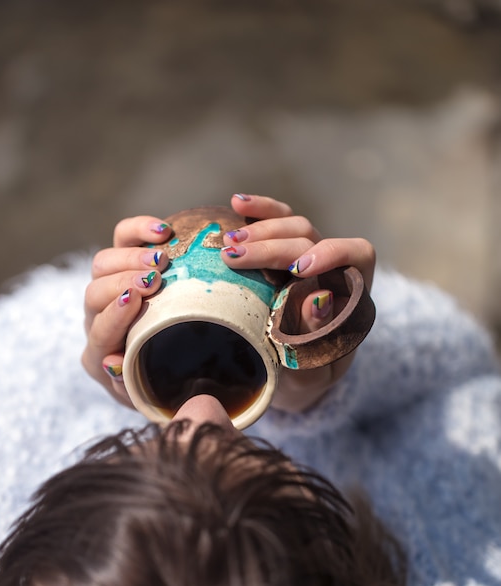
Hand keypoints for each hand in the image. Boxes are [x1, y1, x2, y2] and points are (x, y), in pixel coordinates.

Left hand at [82, 217, 172, 407]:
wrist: (163, 366)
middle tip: (155, 277)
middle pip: (94, 292)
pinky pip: (121, 239)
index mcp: (99, 355)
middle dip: (123, 281)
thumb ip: (131, 384)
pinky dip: (138, 230)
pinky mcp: (123, 264)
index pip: (98, 333)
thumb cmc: (161, 383)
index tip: (135, 300)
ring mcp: (108, 290)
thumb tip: (113, 364)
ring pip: (102, 263)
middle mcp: (97, 320)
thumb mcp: (149, 393)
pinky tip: (163, 231)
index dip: (114, 316)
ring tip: (162, 257)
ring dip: (131, 257)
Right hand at [222, 194, 374, 411]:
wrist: (288, 379)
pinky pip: (277, 222)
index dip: (332, 253)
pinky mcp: (283, 254)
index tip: (297, 270)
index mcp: (352, 297)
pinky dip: (259, 211)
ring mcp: (308, 258)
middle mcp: (333, 271)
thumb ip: (316, 345)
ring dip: (261, 229)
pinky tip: (236, 204)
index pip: (357, 256)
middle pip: (313, 238)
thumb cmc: (303, 381)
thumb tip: (318, 297)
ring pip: (294, 225)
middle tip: (233, 257)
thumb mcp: (310, 375)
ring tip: (227, 244)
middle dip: (273, 246)